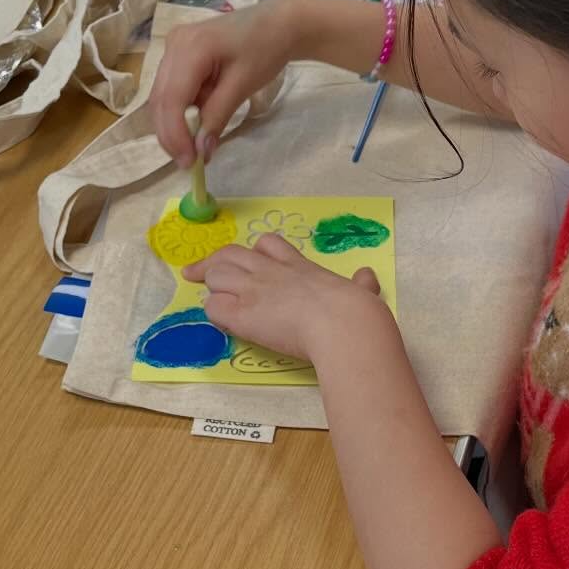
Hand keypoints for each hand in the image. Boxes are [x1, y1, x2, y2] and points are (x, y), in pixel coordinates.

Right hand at [149, 0, 303, 166]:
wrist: (279, 23)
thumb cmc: (266, 48)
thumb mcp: (243, 86)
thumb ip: (217, 117)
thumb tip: (201, 151)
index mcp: (190, 47)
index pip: (171, 99)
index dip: (175, 134)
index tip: (189, 162)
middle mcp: (173, 44)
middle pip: (160, 99)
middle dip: (171, 134)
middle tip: (189, 162)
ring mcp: (174, 46)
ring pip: (162, 96)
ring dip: (174, 125)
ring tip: (194, 147)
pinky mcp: (179, 53)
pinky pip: (172, 88)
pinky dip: (182, 111)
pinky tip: (197, 124)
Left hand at [185, 233, 385, 365]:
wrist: (343, 324)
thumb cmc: (356, 310)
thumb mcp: (361, 289)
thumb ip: (361, 284)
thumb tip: (368, 277)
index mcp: (299, 266)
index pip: (267, 244)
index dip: (254, 252)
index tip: (251, 262)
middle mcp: (271, 272)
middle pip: (230, 253)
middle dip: (214, 263)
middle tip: (200, 275)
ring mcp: (254, 290)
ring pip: (215, 274)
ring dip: (213, 287)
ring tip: (216, 301)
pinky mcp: (243, 315)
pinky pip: (213, 307)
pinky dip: (214, 314)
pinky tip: (224, 322)